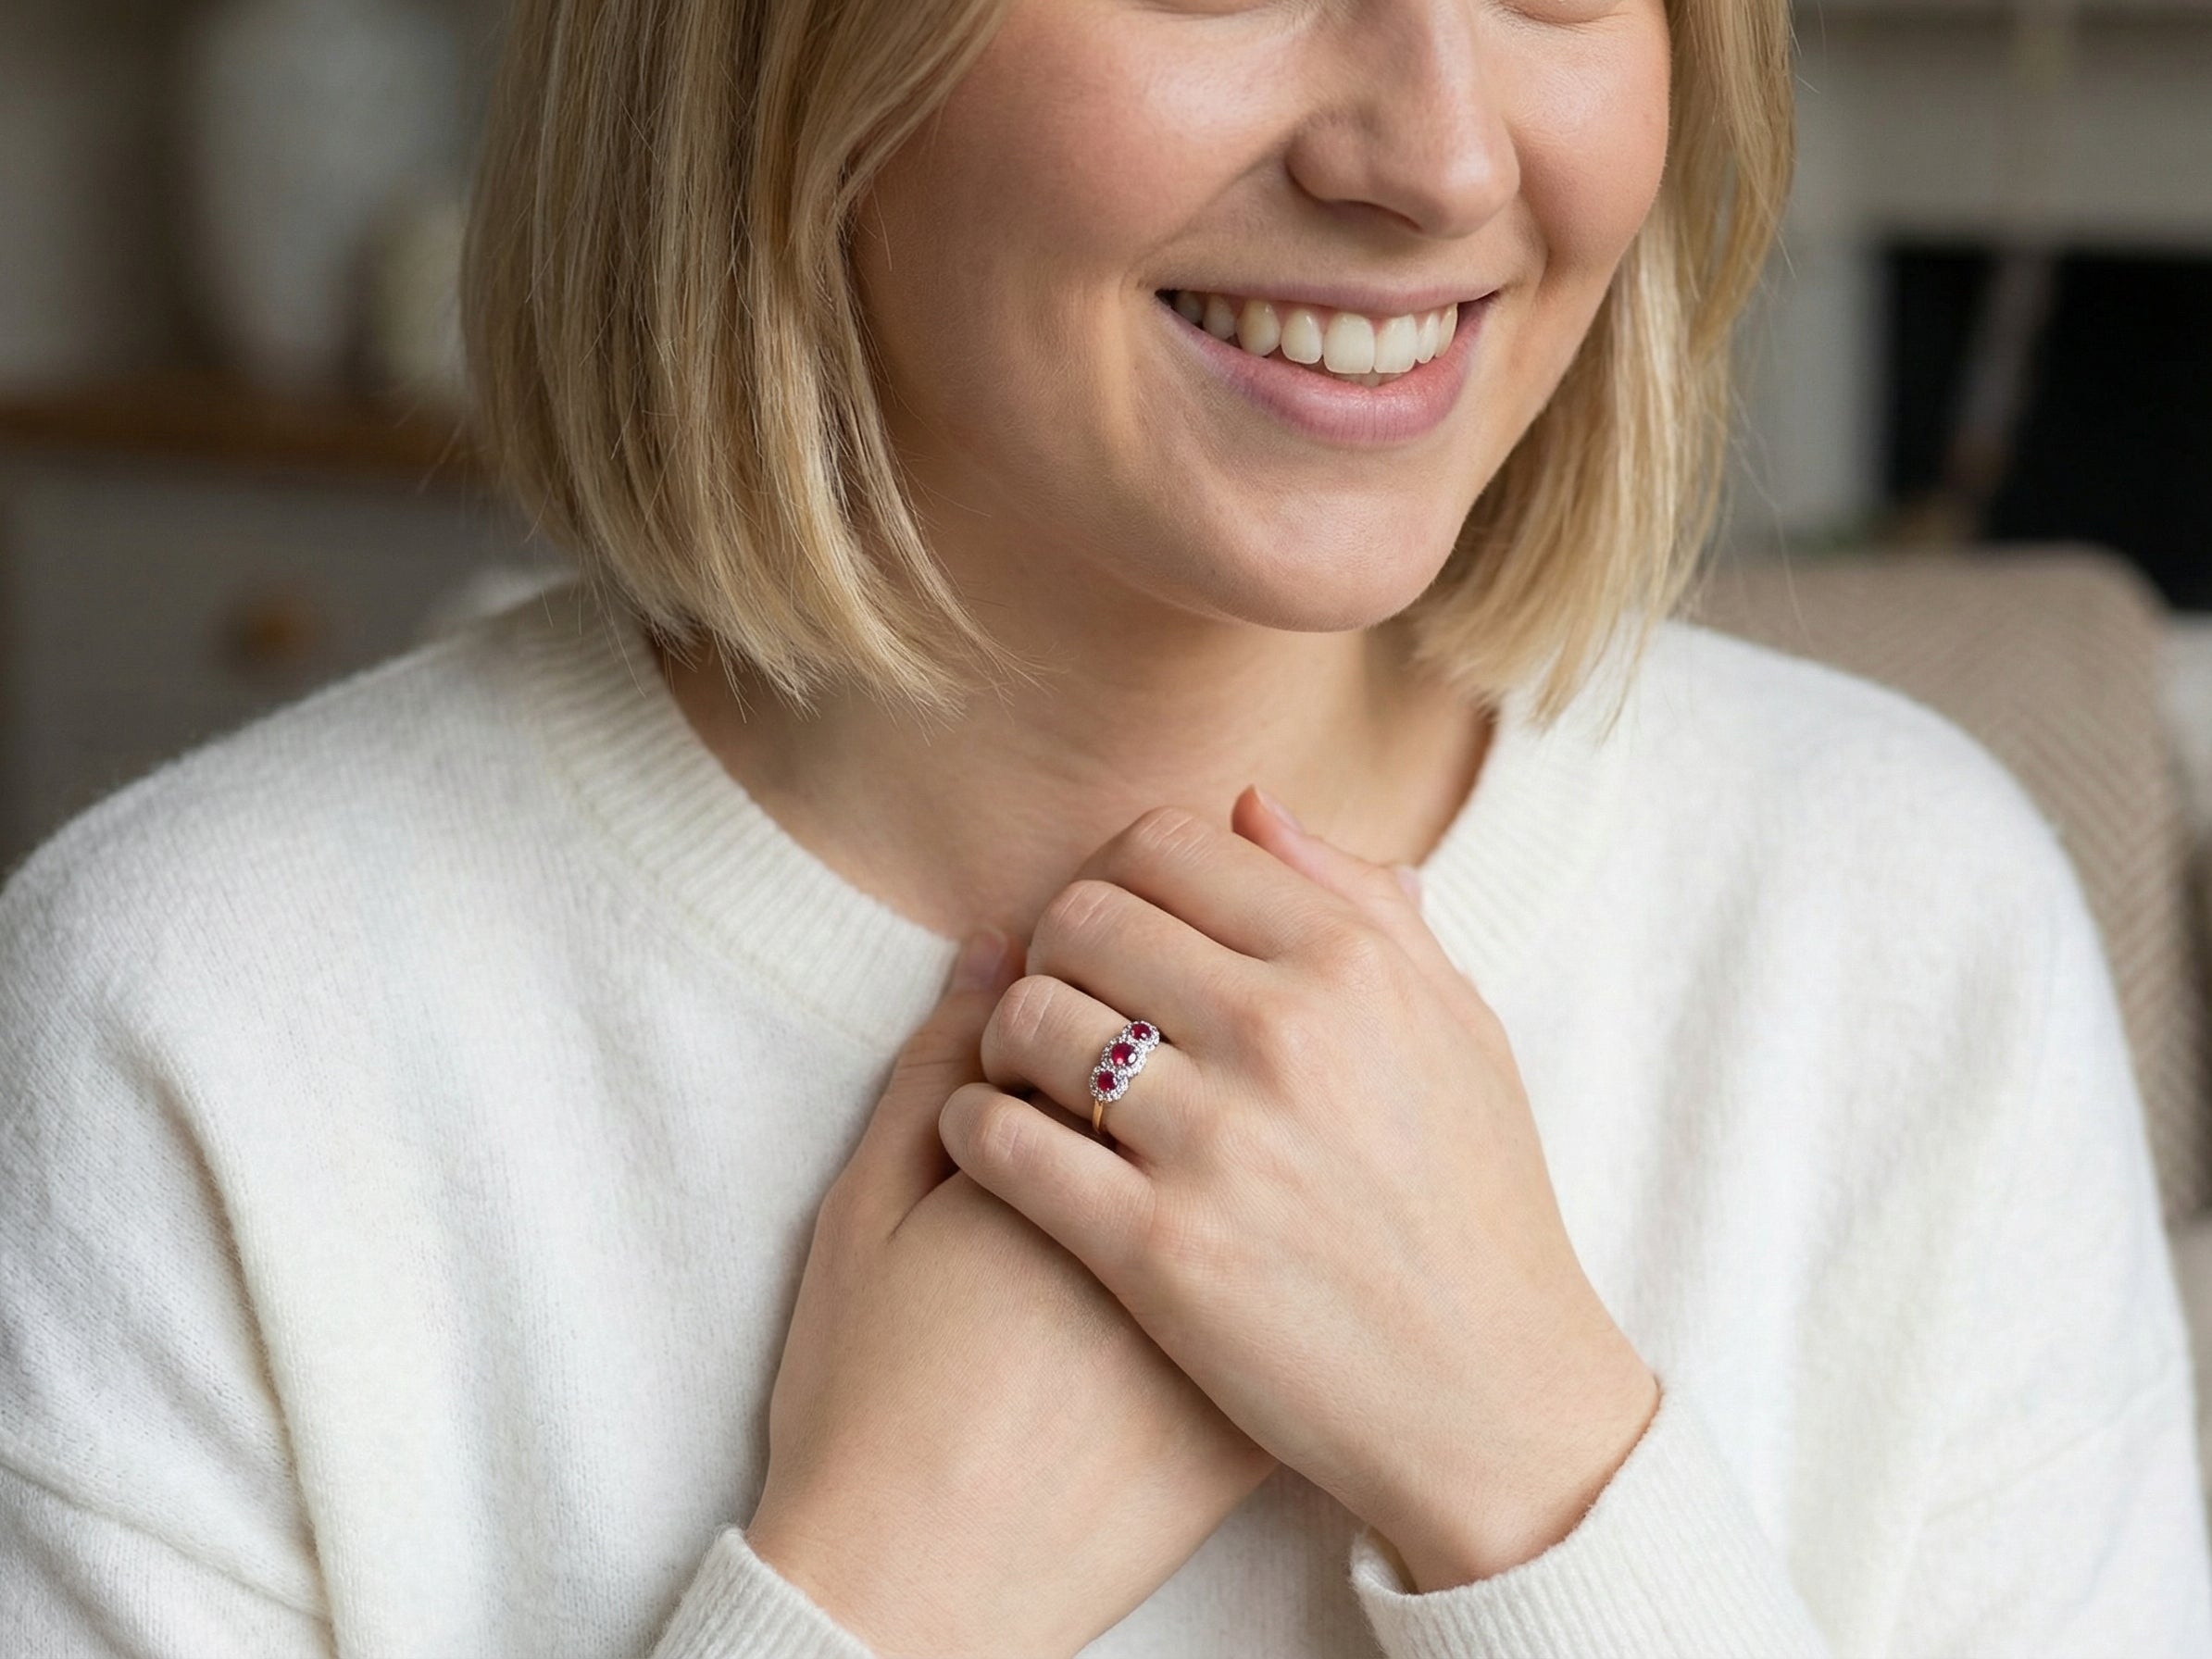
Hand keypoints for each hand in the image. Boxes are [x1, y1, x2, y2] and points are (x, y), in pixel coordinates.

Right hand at [746, 929, 1276, 1658]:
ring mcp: (1245, 1306)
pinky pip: (1306, 1269)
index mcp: (1087, 1136)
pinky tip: (1230, 1230)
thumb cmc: (869, 1390)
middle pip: (1231, 1050)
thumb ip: (932, 1058)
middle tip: (1133, 1061)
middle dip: (1189, 1023)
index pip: (1142, 981)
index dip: (1106, 972)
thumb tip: (994, 941)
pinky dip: (1279, 1222)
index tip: (1080, 995)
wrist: (920, 1588)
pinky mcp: (1270, 1394)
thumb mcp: (866, 1206)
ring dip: (1249, 1116)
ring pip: (1286, 1152)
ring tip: (1182, 1145)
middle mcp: (1192, 1199)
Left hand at [938, 788, 1659, 1591]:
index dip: (1118, 873)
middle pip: (1080, 916)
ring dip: (1006, 1040)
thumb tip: (1251, 805)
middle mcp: (1282, 1031)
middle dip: (1054, 948)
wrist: (1495, 1402)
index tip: (1117, 929)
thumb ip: (1361, 904)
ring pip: (1025, 1017)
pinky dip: (973, 1126)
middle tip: (1065, 1001)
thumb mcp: (1458, 1029)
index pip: (1167, 842)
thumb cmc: (1478, 1207)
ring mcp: (1215, 1140)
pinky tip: (997, 1144)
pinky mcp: (1156, 1248)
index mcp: (1354, 962)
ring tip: (1028, 1077)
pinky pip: (999, 1138)